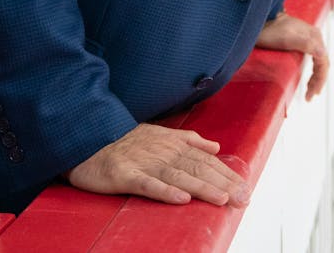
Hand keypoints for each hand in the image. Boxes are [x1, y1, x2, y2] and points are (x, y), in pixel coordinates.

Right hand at [66, 123, 250, 206]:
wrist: (87, 138)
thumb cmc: (125, 141)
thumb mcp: (159, 133)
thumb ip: (188, 140)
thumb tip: (215, 146)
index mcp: (172, 144)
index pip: (205, 159)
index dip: (226, 173)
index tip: (245, 187)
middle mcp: (162, 152)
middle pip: (197, 168)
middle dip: (222, 183)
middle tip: (243, 198)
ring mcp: (144, 163)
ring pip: (178, 175)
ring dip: (201, 187)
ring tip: (221, 199)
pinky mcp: (125, 174)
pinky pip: (147, 184)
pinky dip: (165, 191)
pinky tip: (181, 199)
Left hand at [256, 11, 327, 100]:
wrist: (259, 20)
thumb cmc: (270, 30)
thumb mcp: (286, 38)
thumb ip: (305, 44)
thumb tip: (322, 54)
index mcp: (314, 36)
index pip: (323, 62)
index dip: (320, 80)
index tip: (311, 94)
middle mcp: (314, 37)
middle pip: (322, 63)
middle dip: (318, 81)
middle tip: (310, 96)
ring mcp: (309, 39)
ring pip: (319, 62)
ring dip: (316, 78)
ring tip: (310, 92)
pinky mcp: (302, 41)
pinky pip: (313, 59)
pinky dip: (313, 71)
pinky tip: (309, 79)